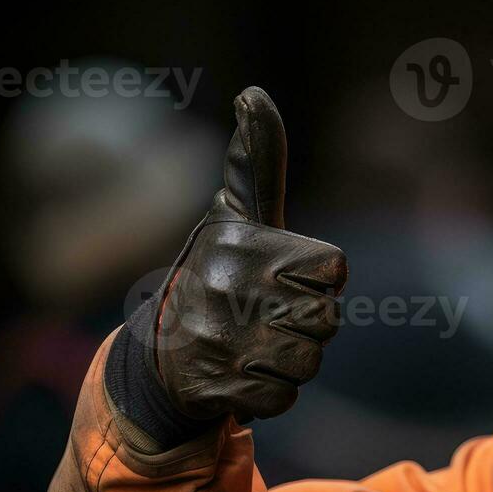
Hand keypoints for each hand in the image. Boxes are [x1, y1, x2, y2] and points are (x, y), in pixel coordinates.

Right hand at [143, 86, 346, 423]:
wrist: (158, 353)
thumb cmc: (218, 275)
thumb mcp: (238, 216)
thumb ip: (258, 161)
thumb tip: (254, 93)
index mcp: (242, 243)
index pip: (335, 270)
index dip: (318, 281)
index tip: (282, 281)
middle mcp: (227, 287)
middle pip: (329, 320)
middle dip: (307, 325)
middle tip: (267, 318)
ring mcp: (220, 341)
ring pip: (311, 362)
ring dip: (291, 361)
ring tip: (255, 346)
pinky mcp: (216, 388)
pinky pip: (284, 398)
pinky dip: (270, 393)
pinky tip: (242, 375)